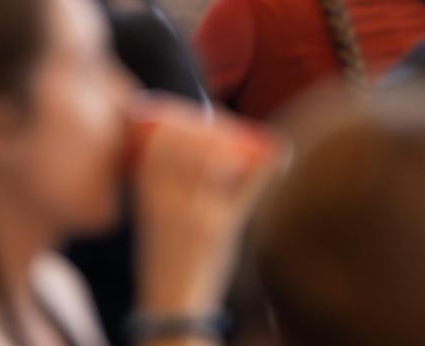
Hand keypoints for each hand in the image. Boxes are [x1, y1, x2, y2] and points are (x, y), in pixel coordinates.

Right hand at [131, 95, 281, 316]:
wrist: (174, 303)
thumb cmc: (163, 259)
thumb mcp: (150, 222)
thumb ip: (160, 192)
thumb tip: (182, 156)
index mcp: (148, 201)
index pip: (159, 149)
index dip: (174, 128)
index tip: (186, 120)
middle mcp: (172, 203)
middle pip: (191, 148)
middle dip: (205, 130)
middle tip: (219, 127)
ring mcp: (199, 214)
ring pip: (219, 161)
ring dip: (230, 145)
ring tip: (238, 143)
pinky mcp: (225, 227)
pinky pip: (247, 189)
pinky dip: (265, 168)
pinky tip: (276, 154)